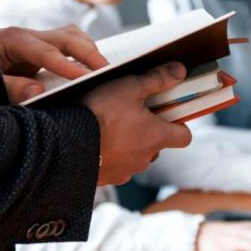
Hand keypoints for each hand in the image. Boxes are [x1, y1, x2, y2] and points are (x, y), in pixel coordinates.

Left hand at [0, 24, 109, 99]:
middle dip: (89, 53)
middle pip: (67, 37)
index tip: (86, 78)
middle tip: (107, 71)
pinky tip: (93, 68)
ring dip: (89, 49)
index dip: (68, 65)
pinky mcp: (40, 48)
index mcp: (13, 39)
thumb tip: (37, 92)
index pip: (47, 52)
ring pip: (71, 36)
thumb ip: (10, 87)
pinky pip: (68, 44)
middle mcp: (28, 35)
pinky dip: (83, 52)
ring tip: (105, 69)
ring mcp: (36, 39)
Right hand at [83, 62, 192, 185]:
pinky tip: (95, 141)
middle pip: (157, 145)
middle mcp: (145, 159)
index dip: (178, 124)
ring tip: (108, 127)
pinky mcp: (106, 179)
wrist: (66, 144)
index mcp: (157, 137)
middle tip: (130, 114)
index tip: (167, 112)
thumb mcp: (130, 87)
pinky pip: (114, 166)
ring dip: (127, 144)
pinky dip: (109, 155)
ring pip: (134, 156)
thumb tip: (180, 71)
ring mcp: (125, 171)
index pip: (184, 136)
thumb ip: (157, 79)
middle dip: (147, 131)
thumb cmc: (100, 114)